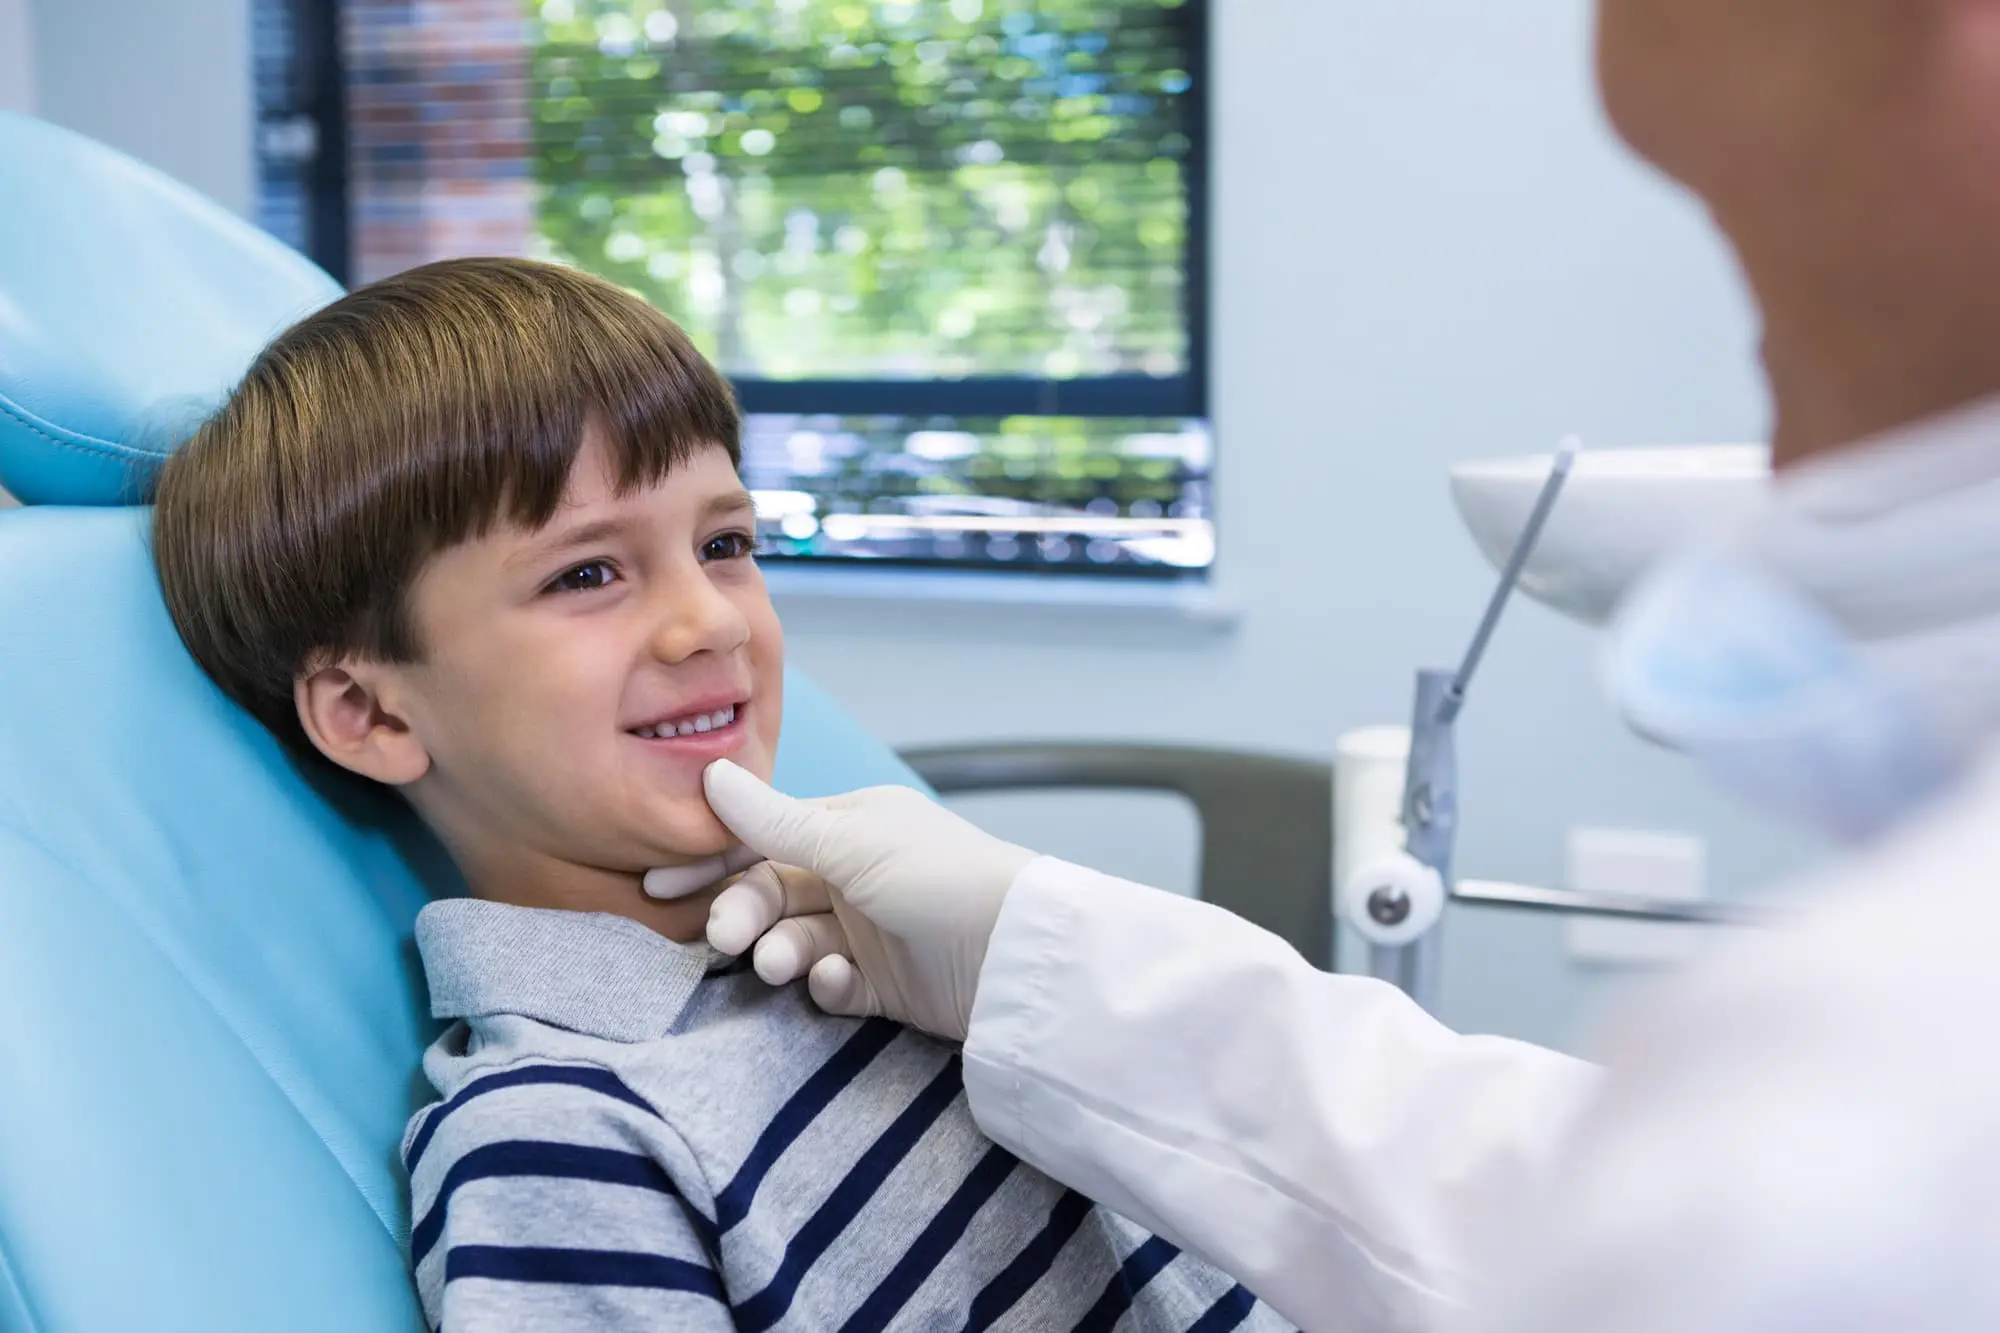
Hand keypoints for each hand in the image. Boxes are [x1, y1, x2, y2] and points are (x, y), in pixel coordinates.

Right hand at [699, 760, 1035, 1040]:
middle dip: (743, 913)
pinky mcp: (884, 986)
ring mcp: (869, 931)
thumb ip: (776, 821)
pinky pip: (831, 985)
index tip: (659, 882)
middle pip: (773, 893)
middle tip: (723, 938)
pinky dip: (826, 984)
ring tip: (779, 965)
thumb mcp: (852, 843)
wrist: (1014, 954)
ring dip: (780, 951)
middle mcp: (856, 874)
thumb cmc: (937, 876)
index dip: (714, 857)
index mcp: (851, 825)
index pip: (765, 836)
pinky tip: (838, 981)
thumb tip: (712, 774)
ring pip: (795, 941)